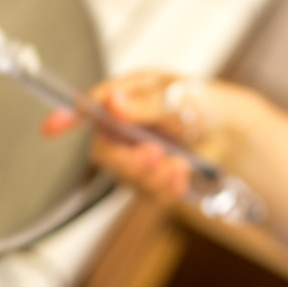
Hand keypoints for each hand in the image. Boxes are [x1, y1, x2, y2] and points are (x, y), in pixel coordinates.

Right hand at [42, 70, 267, 203]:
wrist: (235, 139)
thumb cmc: (209, 106)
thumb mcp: (184, 97)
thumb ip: (149, 104)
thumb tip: (115, 103)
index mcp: (128, 94)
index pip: (90, 105)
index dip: (68, 117)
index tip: (52, 128)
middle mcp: (125, 124)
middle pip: (104, 150)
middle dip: (129, 159)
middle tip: (156, 155)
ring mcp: (135, 152)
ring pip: (124, 175)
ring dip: (152, 175)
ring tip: (180, 166)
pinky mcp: (147, 177)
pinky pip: (145, 192)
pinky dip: (165, 188)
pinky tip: (181, 177)